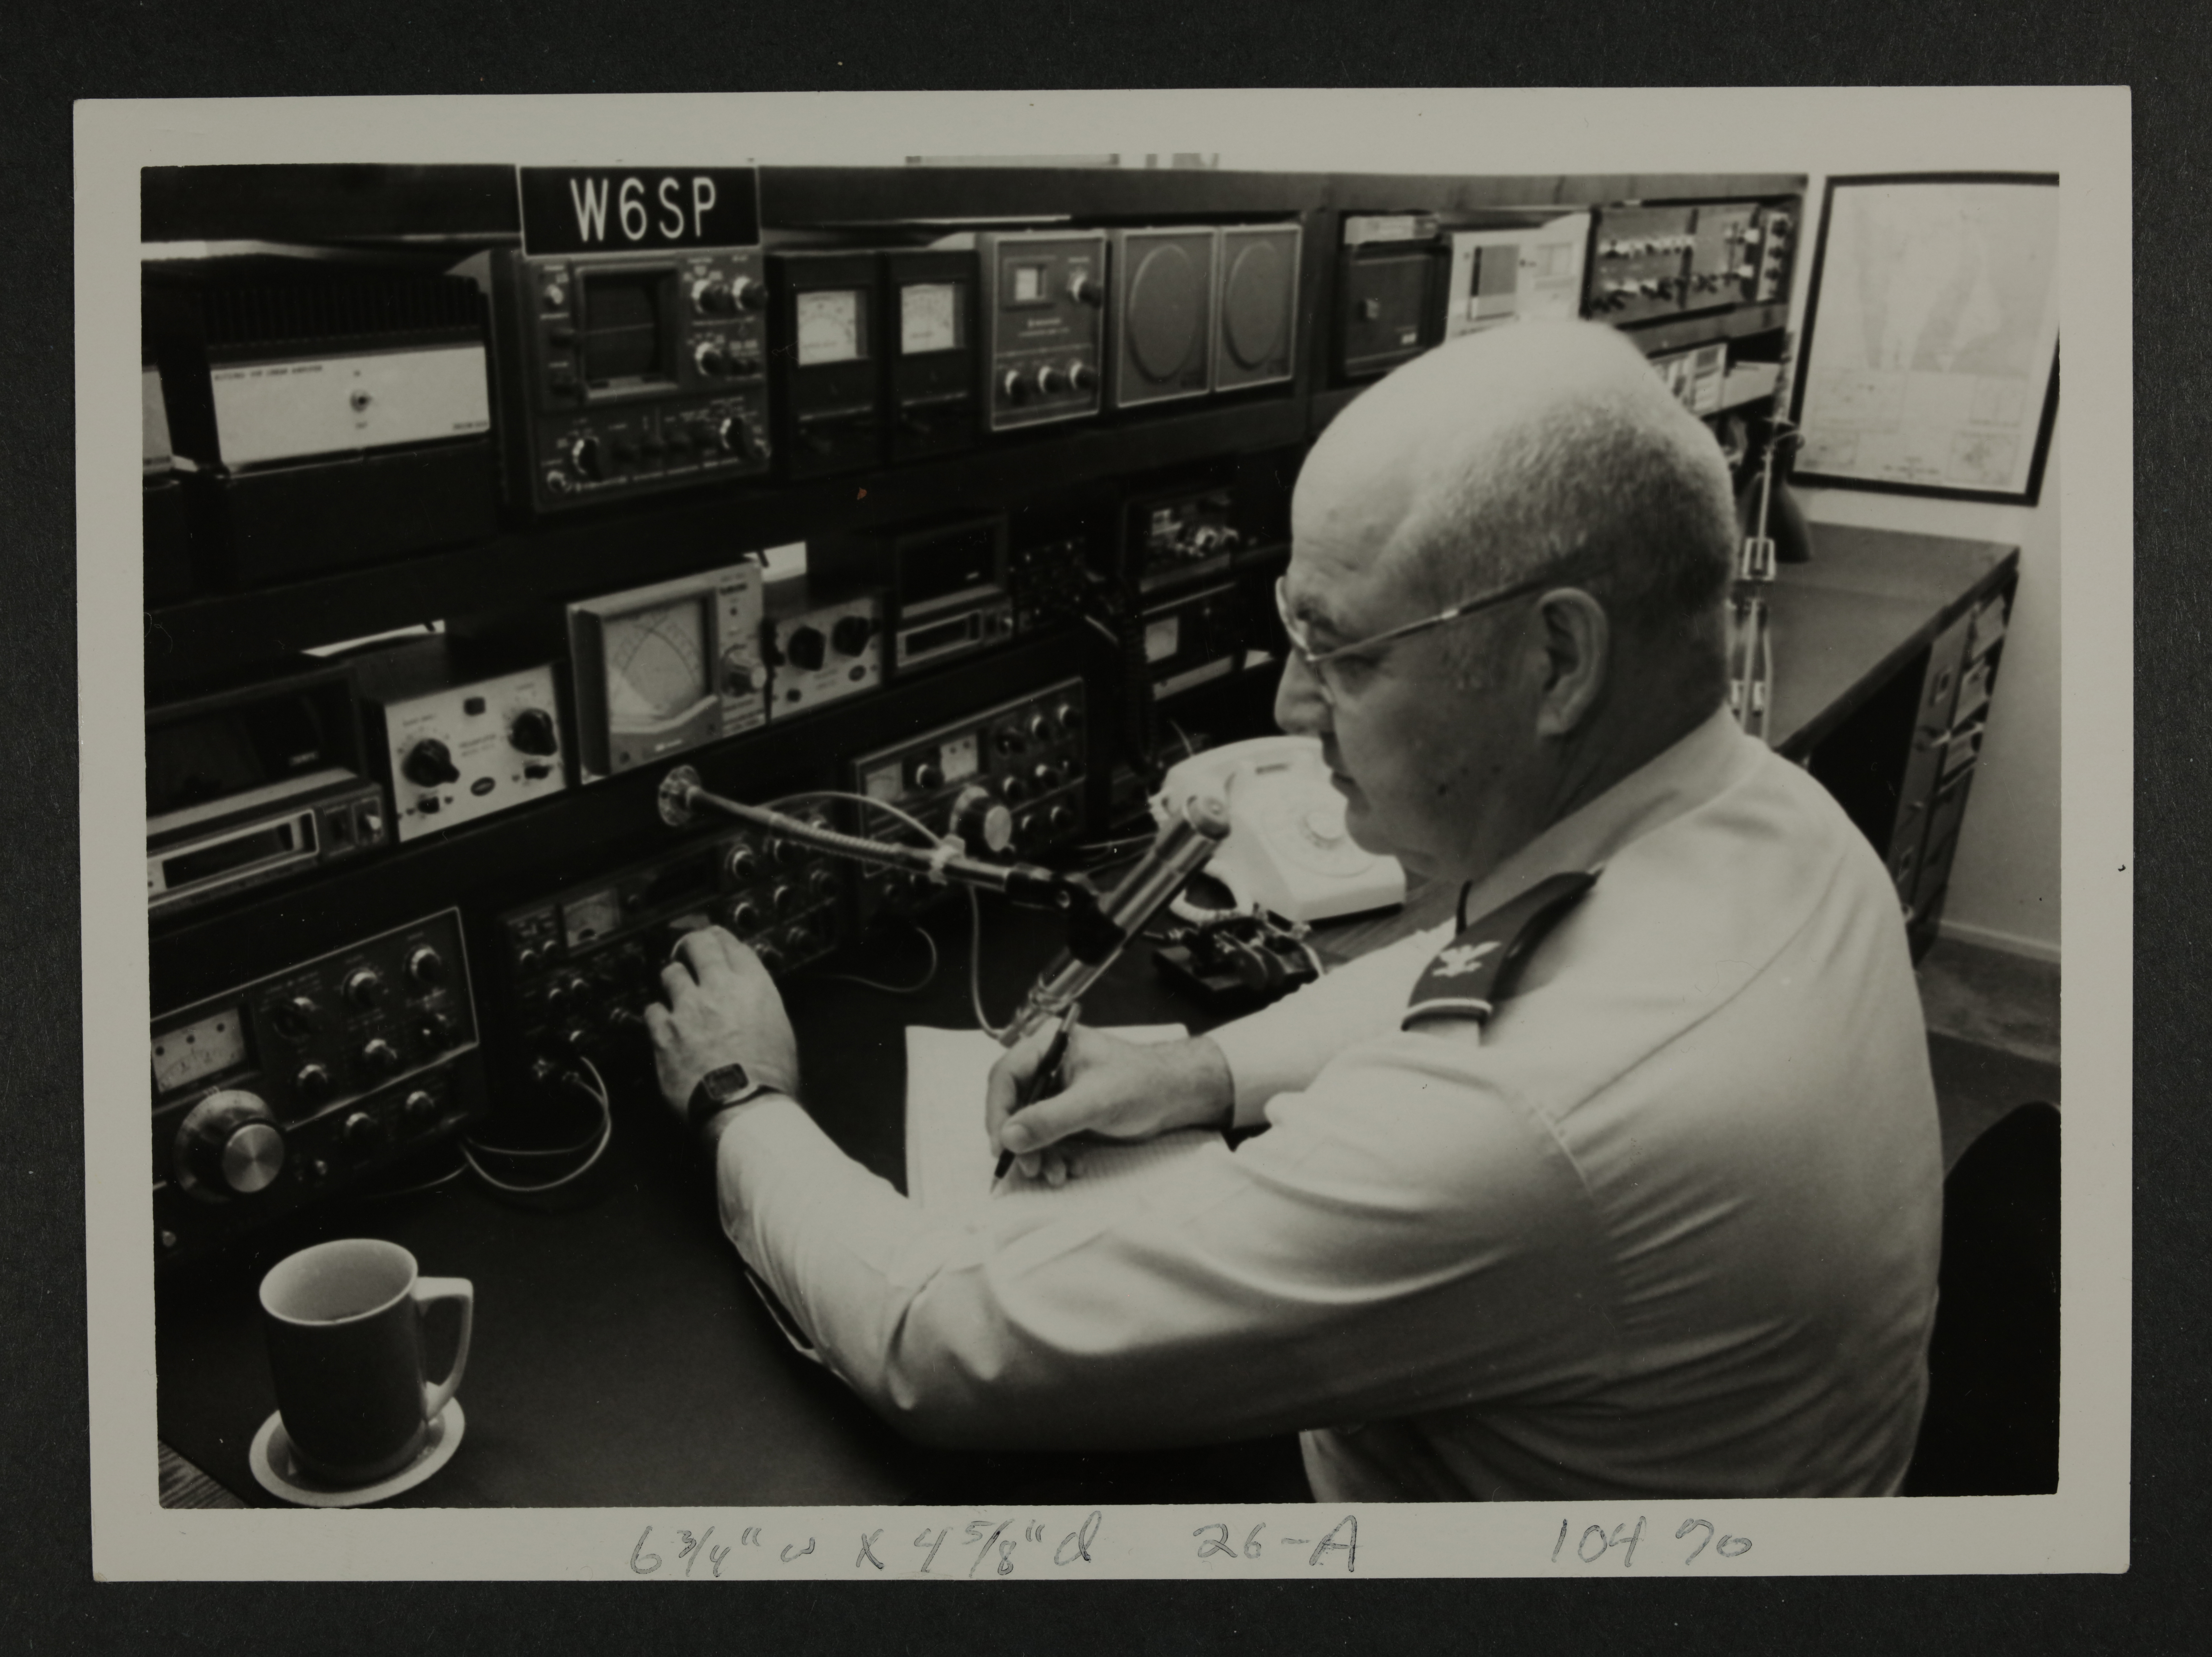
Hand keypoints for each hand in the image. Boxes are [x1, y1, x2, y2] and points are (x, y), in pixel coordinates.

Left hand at [644, 927, 799, 1126]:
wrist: (744, 1106)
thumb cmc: (769, 1077)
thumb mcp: (780, 1030)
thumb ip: (759, 1003)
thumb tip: (748, 995)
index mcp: (753, 987)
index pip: (733, 945)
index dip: (720, 939)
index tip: (713, 940)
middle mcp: (719, 990)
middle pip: (698, 946)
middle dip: (691, 945)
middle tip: (687, 951)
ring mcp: (688, 1009)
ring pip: (670, 973)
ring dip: (674, 979)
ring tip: (676, 991)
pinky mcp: (664, 1033)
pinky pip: (652, 1010)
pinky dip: (658, 1014)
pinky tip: (664, 1024)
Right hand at [986, 1027, 1233, 1183]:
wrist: (1176, 1096)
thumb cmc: (1142, 1084)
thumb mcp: (1096, 1101)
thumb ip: (1051, 1119)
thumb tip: (1008, 1138)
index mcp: (1049, 1045)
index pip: (1006, 1077)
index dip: (998, 1113)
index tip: (1002, 1146)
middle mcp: (1047, 1065)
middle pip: (1013, 1104)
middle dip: (1020, 1140)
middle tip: (1029, 1169)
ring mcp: (1056, 1089)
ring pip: (1027, 1125)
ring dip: (1037, 1154)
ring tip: (1055, 1175)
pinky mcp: (1066, 1111)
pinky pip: (1046, 1136)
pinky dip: (1053, 1156)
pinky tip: (1069, 1169)